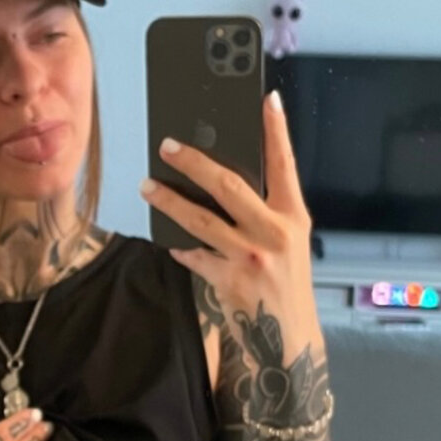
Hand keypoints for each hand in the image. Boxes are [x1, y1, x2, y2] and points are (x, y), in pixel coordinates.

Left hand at [139, 91, 324, 367]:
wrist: (286, 339)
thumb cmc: (284, 285)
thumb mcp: (287, 243)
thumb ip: (263, 214)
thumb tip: (222, 183)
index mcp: (292, 216)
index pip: (284, 165)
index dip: (276, 131)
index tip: (266, 100)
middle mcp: (274, 232)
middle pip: (228, 185)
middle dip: (195, 161)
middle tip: (168, 145)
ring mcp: (250, 256)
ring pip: (200, 218)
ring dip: (169, 200)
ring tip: (147, 186)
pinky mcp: (228, 279)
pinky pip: (194, 255)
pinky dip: (181, 248)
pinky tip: (170, 243)